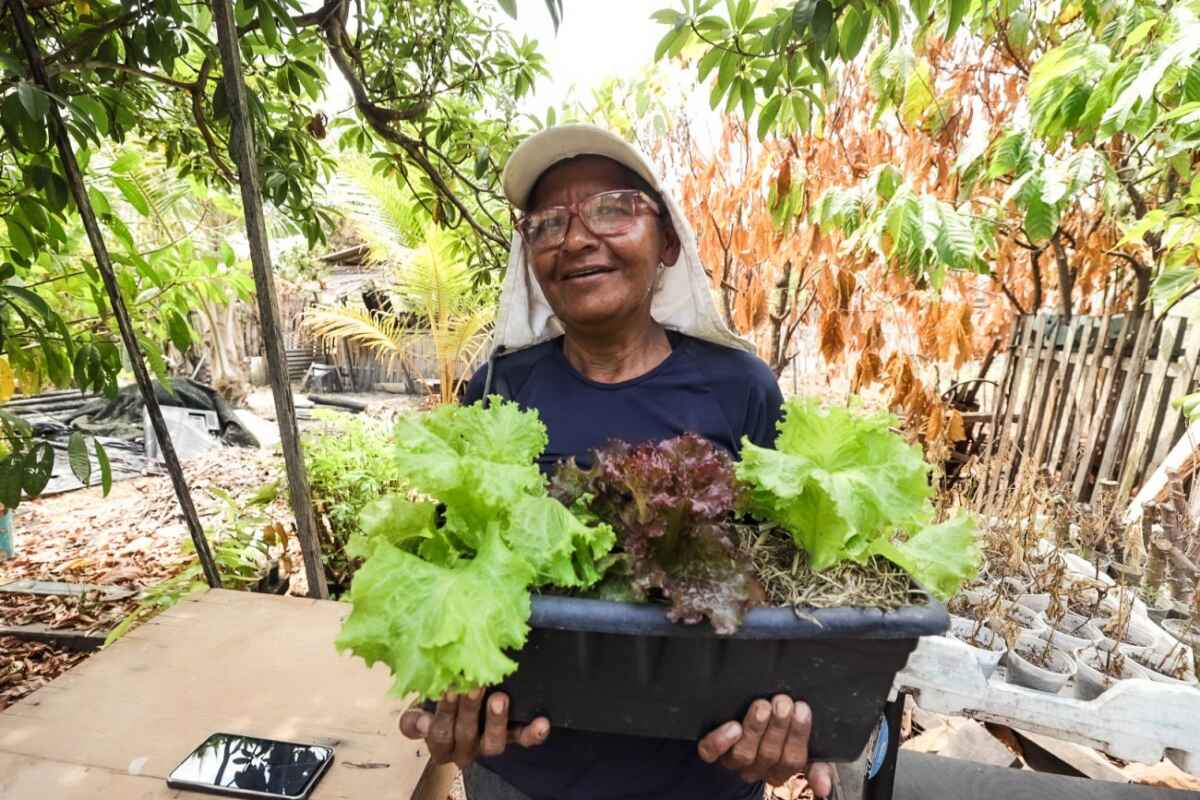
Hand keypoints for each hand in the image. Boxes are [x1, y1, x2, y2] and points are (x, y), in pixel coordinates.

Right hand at [399, 690, 549, 767]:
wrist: (463, 705)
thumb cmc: (438, 704)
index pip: (439, 734)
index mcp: (441, 744)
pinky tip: (542, 723)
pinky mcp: (513, 739)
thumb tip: (421, 722)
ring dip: (496, 721)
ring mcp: (490, 744)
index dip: (443, 713)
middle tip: (474, 685)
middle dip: (469, 709)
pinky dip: (533, 733)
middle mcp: (465, 750)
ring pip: (494, 743)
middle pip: (465, 734)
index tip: (448, 688)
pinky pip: (524, 740)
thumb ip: (416, 716)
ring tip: (499, 699)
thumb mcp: (421, 709)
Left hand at [697, 695, 833, 795]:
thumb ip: (816, 765)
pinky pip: (711, 752)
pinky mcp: (711, 751)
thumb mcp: (798, 748)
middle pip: (770, 754)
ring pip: (744, 754)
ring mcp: (732, 762)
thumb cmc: (775, 737)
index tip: (802, 708)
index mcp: (780, 769)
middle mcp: (756, 769)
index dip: (798, 734)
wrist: (736, 732)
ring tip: (762, 706)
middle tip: (782, 702)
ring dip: (755, 729)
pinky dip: (721, 741)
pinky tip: (733, 727)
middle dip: (778, 726)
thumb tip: (824, 787)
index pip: (794, 760)